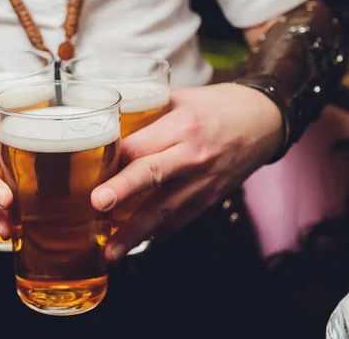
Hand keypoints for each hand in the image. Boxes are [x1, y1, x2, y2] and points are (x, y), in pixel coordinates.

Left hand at [91, 83, 282, 261]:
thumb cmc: (217, 106)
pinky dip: (155, 232)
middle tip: (97, 204)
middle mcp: (192, 156)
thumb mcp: (180, 97)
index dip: (112, 157)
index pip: (141, 144)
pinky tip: (133, 240)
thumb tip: (104, 120)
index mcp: (182, 126)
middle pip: (152, 175)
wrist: (265, 123)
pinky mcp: (209, 201)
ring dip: (136, 233)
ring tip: (110, 251)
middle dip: (123, 191)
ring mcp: (203, 183)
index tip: (85, 167)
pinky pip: (178, 221)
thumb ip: (144, 108)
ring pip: (165, 211)